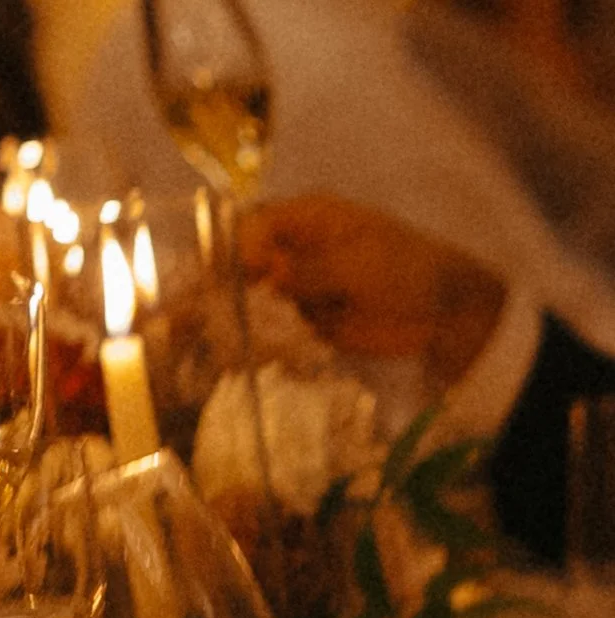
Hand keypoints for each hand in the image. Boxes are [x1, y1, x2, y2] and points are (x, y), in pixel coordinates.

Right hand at [239, 193, 505, 383]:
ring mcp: (301, 286)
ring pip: (258, 300)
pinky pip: (278, 329)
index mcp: (308, 218)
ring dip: (254, 318)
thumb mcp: (355, 262)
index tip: (232, 278)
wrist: (440, 313)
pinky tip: (272, 348)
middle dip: (235, 287)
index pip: (255, 226)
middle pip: (248, 264)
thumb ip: (309, 269)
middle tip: (227, 312)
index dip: (237, 250)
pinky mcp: (307, 320)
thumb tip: (270, 274)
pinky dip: (273, 340)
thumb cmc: (404, 269)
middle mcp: (297, 249)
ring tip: (252, 336)